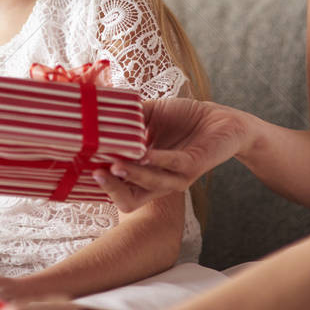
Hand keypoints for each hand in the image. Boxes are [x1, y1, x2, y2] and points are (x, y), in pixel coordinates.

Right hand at [95, 98, 245, 211]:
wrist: (221, 119)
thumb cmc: (184, 118)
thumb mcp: (151, 115)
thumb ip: (129, 117)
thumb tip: (100, 110)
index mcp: (146, 172)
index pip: (121, 191)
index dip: (105, 185)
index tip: (88, 168)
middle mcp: (160, 181)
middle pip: (131, 199)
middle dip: (113, 188)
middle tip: (97, 172)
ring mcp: (177, 176)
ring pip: (150, 184)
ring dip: (132, 175)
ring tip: (114, 165)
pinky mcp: (194, 166)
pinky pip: (173, 166)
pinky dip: (157, 159)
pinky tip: (145, 152)